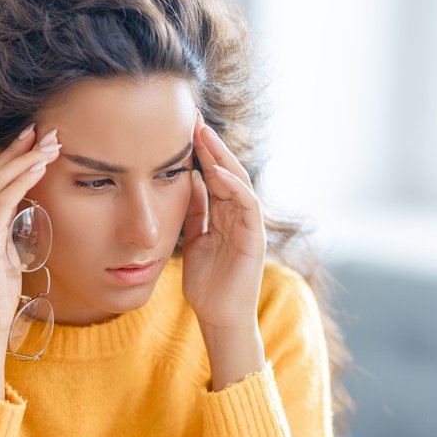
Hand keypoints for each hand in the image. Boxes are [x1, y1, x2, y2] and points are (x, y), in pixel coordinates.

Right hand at [0, 124, 60, 395]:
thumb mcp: (6, 250)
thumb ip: (10, 227)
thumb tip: (27, 207)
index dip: (13, 154)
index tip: (36, 138)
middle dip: (21, 147)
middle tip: (48, 130)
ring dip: (27, 158)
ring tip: (52, 143)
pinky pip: (3, 198)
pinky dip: (23, 178)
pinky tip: (40, 166)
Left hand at [182, 113, 266, 331]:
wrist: (219, 317)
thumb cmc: (207, 284)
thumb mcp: (193, 240)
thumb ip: (195, 212)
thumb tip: (187, 181)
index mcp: (224, 214)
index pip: (213, 174)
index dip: (200, 150)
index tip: (181, 127)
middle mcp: (239, 215)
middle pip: (227, 170)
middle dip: (210, 144)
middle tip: (193, 118)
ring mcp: (249, 225)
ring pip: (239, 181)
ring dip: (221, 157)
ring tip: (204, 135)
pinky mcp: (255, 237)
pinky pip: (247, 204)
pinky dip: (233, 186)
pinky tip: (216, 171)